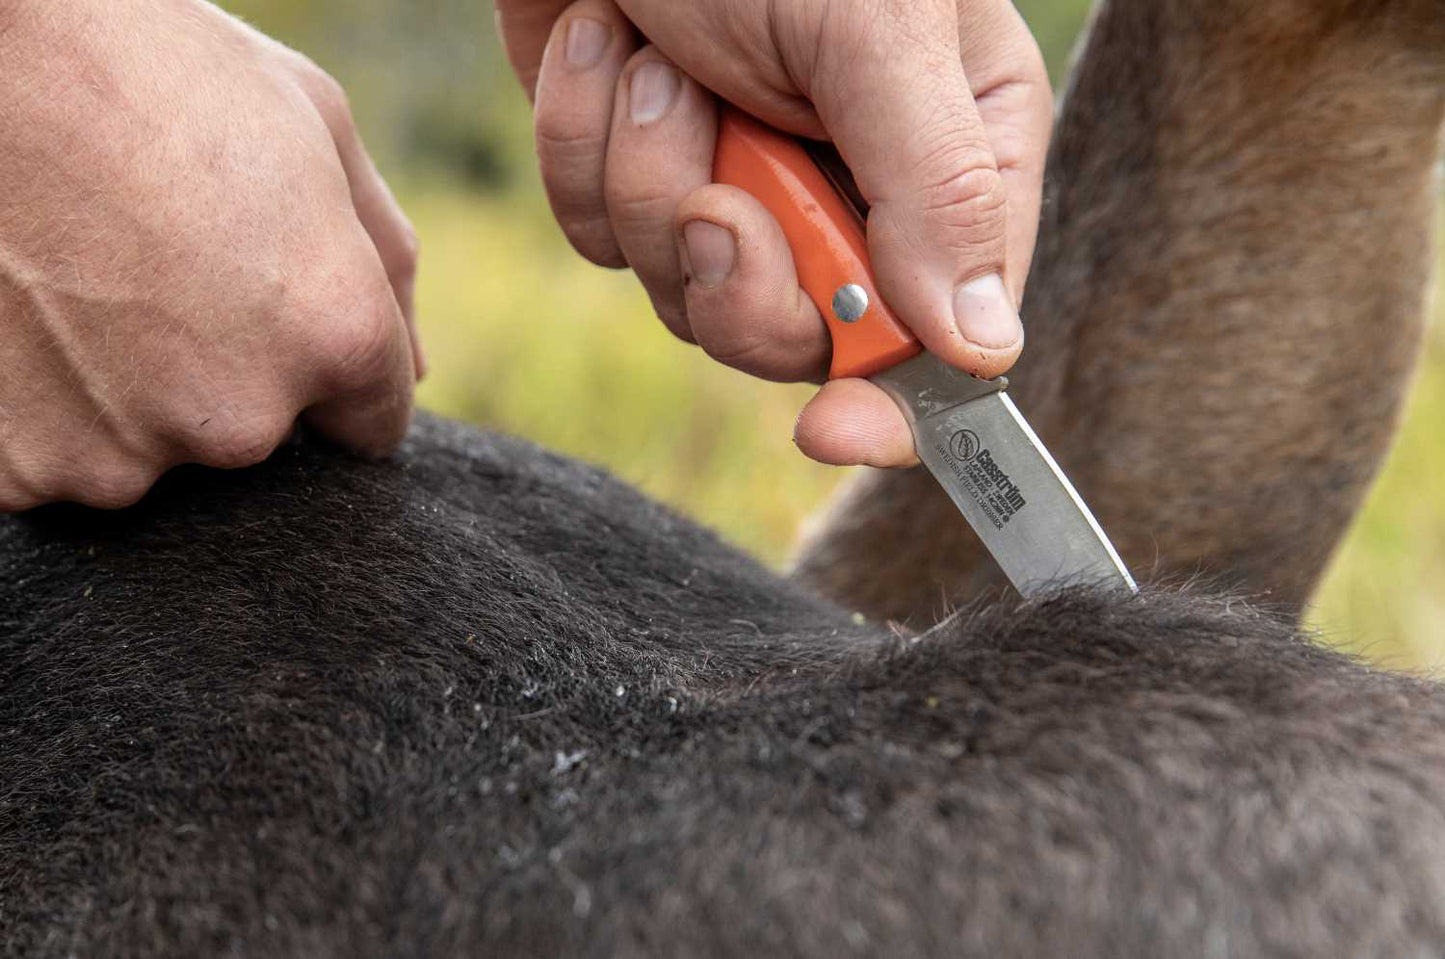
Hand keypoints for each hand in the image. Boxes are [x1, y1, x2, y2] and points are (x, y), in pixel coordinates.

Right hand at [0, 0, 420, 510]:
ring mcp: (122, 456)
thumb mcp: (317, 130)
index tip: (271, 305)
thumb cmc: (154, 71)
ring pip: (155, 452)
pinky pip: (60, 464)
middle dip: (231, 370)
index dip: (327, 361)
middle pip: (260, 436)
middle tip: (164, 266)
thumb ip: (385, 267)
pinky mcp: (20, 475)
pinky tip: (33, 322)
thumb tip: (411, 373)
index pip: (370, 422)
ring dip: (133, 392)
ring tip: (88, 281)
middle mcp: (240, 420)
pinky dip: (49, 411)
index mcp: (333, 335)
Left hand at [496, 0, 1050, 466]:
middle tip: (719, 191)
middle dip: (740, 276)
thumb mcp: (877, 30)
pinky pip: (602, 236)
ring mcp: (738, 185)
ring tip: (658, 60)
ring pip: (685, 296)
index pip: (945, 336)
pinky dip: (585, 149)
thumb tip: (981, 350)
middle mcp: (849, 190)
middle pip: (802, 341)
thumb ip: (939, 188)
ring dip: (651, 180)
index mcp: (949, 159)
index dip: (893, 401)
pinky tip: (604, 47)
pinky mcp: (638, 170)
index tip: (834, 429)